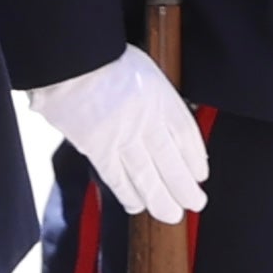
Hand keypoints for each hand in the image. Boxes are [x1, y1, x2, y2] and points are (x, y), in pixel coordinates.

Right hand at [29, 45, 208, 221]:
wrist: (72, 59)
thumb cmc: (105, 58)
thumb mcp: (145, 71)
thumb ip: (155, 97)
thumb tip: (165, 122)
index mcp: (162, 97)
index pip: (186, 135)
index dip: (195, 158)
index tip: (201, 174)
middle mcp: (147, 119)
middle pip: (171, 161)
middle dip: (184, 187)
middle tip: (195, 204)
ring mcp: (122, 135)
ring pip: (147, 175)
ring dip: (161, 198)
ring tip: (172, 215)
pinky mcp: (97, 146)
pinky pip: (117, 176)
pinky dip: (128, 192)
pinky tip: (137, 205)